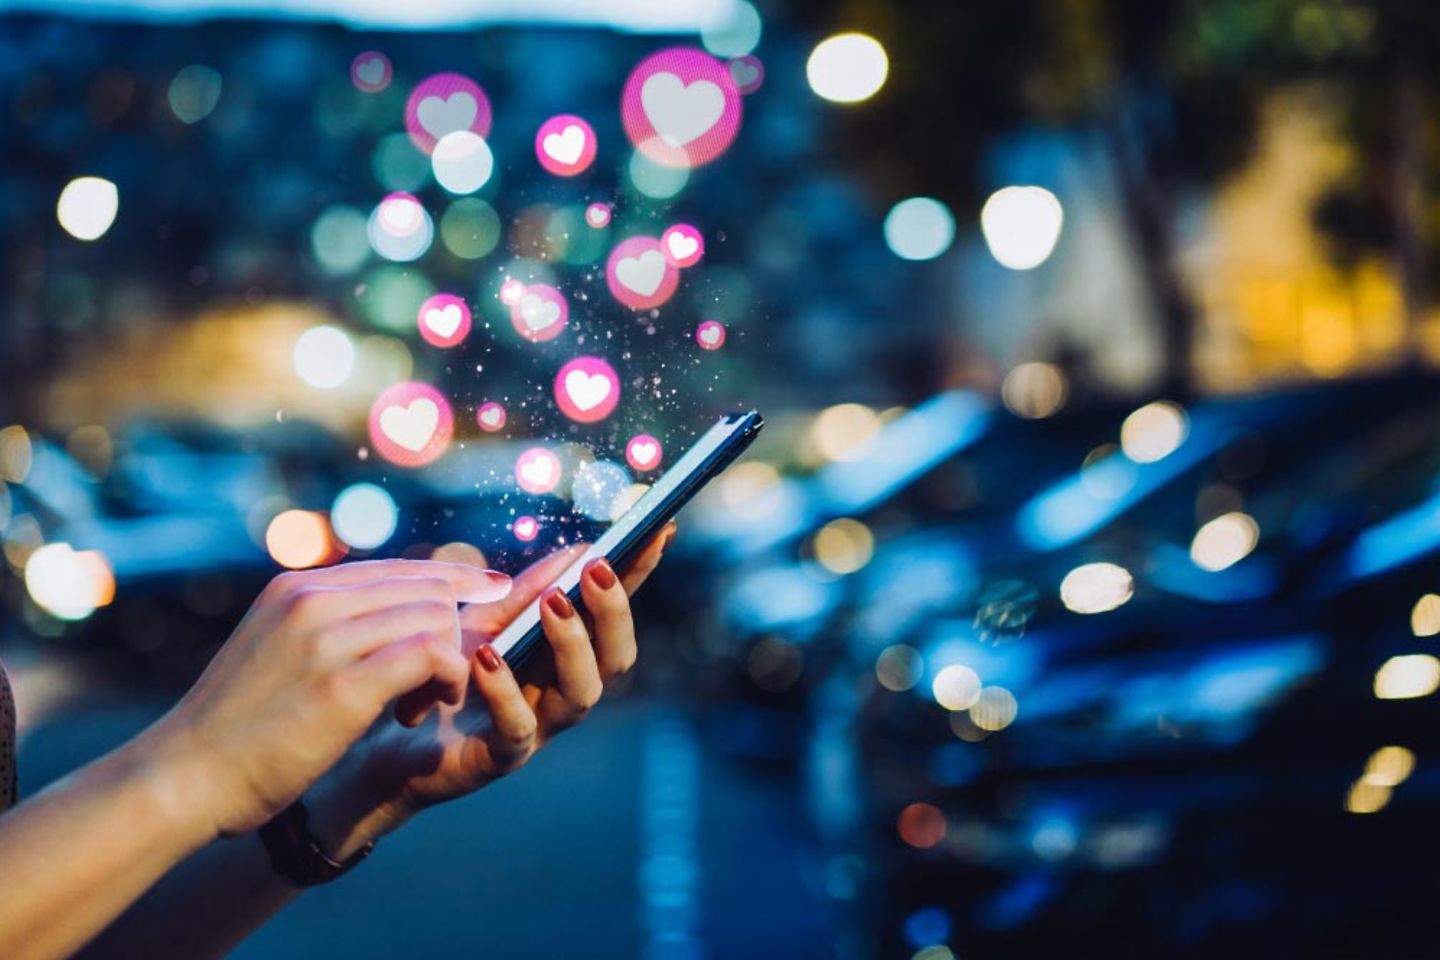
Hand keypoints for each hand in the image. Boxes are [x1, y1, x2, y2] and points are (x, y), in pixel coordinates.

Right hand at [135, 560, 512, 838]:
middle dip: (457, 626)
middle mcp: (313, 601)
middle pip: (427, 587)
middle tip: (446, 678)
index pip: (400, 568)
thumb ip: (325, 626)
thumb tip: (387, 615)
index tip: (494, 590)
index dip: (455, 579)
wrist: (183, 777)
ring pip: (434, 618)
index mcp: (298, 589)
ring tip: (423, 703)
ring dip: (450, 660)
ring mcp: (327, 639)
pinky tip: (423, 710)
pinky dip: (446, 678)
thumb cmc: (234, 728)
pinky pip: (429, 655)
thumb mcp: (275, 652)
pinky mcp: (343, 684)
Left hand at [307, 523, 674, 857]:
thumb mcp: (482, 624)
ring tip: (554, 603)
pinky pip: (517, 729)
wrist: (381, 734)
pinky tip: (488, 658)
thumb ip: (526, 592)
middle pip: (615, 658)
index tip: (658, 531)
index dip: (639, 575)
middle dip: (614, 612)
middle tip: (597, 571)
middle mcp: (561, 693)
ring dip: (573, 644)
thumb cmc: (439, 677)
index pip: (612, 612)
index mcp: (564, 656)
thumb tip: (580, 549)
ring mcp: (536, 729)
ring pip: (582, 693)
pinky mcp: (497, 759)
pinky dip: (506, 691)